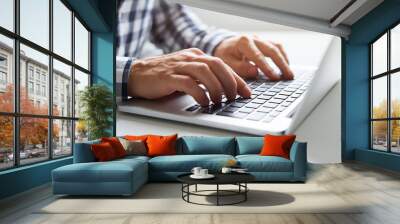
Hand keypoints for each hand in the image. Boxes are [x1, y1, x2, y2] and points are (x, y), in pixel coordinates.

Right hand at [128, 48, 250, 105]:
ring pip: (205, 72)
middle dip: (230, 82)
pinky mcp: (169, 77)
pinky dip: (200, 93)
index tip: (247, 93)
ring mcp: (179, 66)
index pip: (223, 65)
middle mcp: (190, 57)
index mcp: (196, 56)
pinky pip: (189, 83)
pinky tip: (204, 102)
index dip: (237, 79)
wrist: (136, 74)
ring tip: (219, 101)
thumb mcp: (187, 73)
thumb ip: (203, 78)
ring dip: (216, 88)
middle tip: (234, 98)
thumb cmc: (163, 77)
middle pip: (218, 65)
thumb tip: (224, 91)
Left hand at [214, 35, 293, 80]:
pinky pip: (277, 47)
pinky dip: (283, 56)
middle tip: (288, 77)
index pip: (257, 56)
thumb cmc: (225, 55)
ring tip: (289, 74)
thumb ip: (240, 68)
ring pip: (276, 47)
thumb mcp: (227, 63)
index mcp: (243, 42)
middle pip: (271, 50)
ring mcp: (260, 39)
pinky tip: (286, 66)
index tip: (274, 77)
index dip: (267, 67)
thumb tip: (255, 72)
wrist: (224, 46)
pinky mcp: (264, 42)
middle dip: (281, 64)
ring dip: (284, 60)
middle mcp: (254, 38)